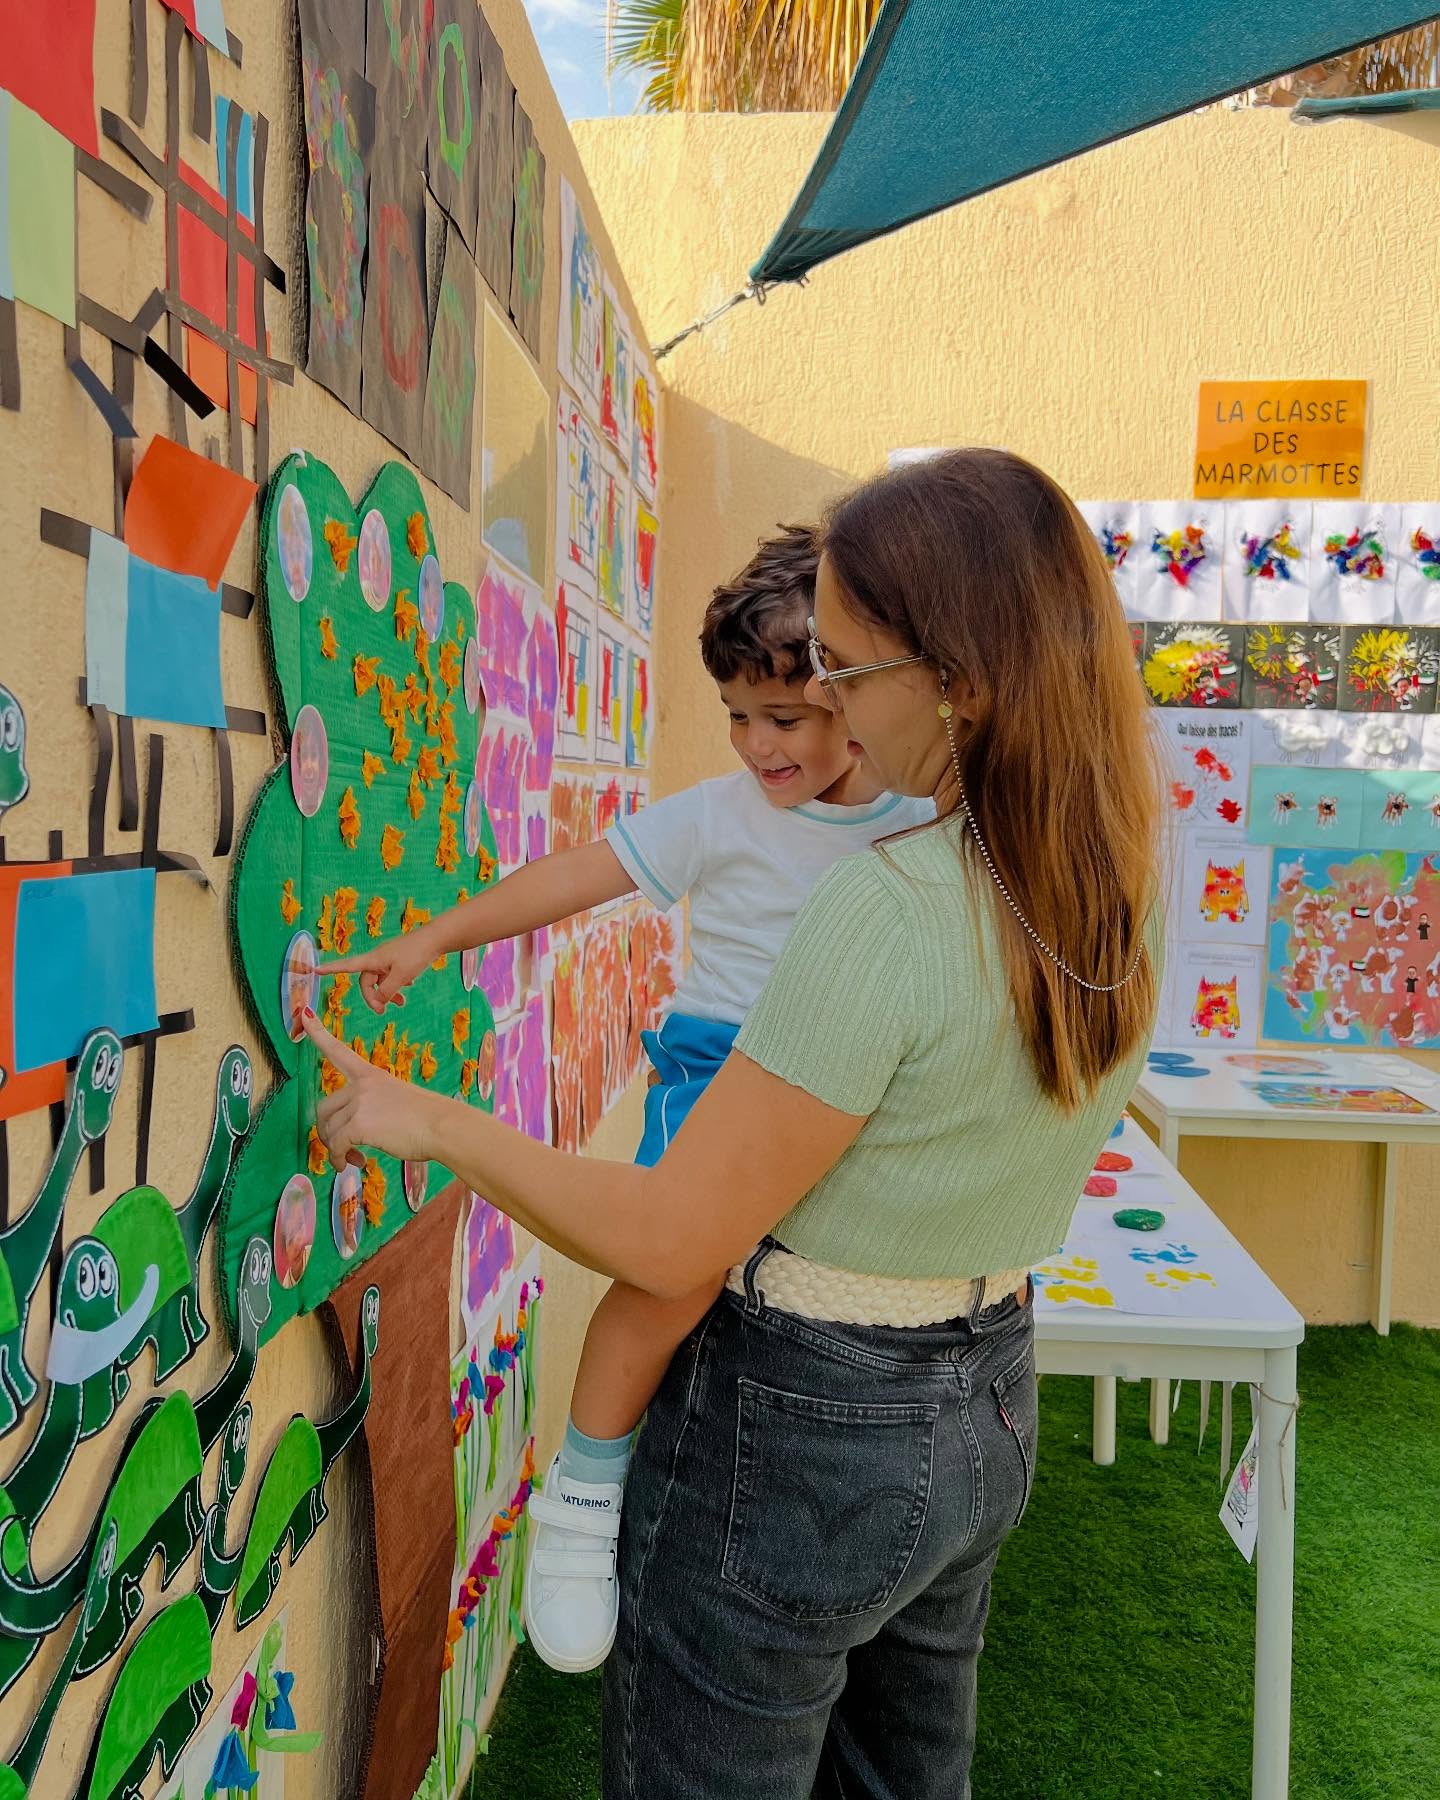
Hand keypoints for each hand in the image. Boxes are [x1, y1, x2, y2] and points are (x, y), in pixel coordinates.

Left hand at [301, 1012, 444, 1167]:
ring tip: (354, 1159)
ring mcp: (359, 1103)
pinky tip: (350, 1164)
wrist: (443, 1126)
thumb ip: (375, 1108)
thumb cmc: (429, 1119)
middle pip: (325, 1108)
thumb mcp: (399, 1101)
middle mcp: (361, 1085)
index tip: (306, 1015)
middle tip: (341, 1148)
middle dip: (327, 1131)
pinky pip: (336, 1145)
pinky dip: (339, 1159)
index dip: (319, 1034)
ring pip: (329, 1130)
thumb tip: (357, 1134)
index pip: (339, 1051)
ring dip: (336, 1149)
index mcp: (372, 1075)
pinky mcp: (358, 1124)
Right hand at [322, 927, 438, 1014]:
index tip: (314, 970)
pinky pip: (392, 974)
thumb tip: (378, 1002)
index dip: (330, 969)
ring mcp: (389, 958)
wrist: (436, 938)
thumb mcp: (401, 976)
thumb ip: (387, 991)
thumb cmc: (417, 954)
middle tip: (383, 1012)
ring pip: (381, 980)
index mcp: (373, 959)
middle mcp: (378, 958)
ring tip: (402, 1003)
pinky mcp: (400, 958)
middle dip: (373, 997)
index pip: (346, 966)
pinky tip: (410, 985)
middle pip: (366, 981)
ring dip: (388, 993)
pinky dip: (398, 983)